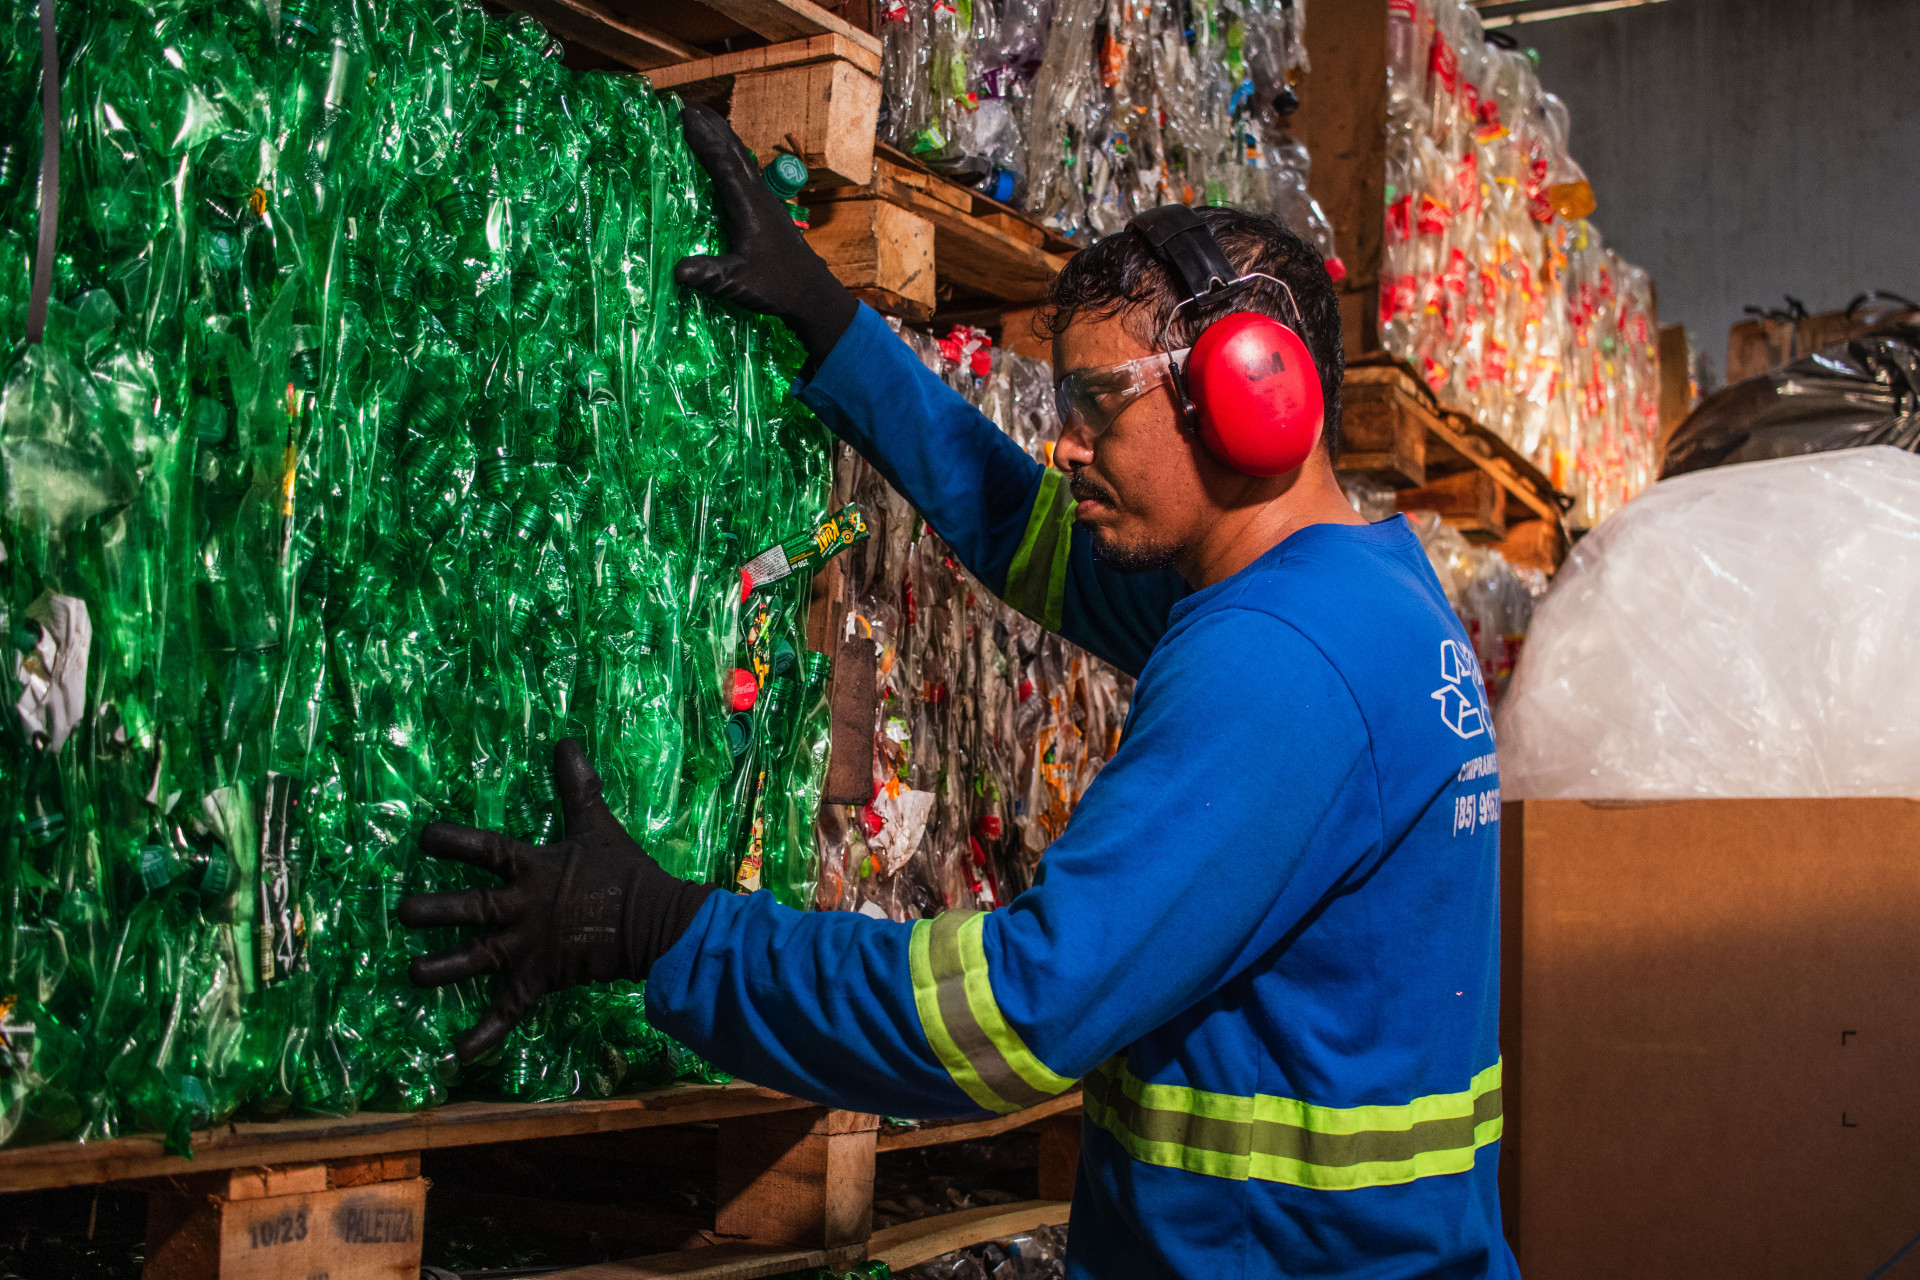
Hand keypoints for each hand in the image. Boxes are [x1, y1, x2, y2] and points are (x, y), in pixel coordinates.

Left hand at [399, 739, 717, 1061]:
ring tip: (412, 975)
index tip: (424, 838)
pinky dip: (485, 1033)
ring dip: (443, 969)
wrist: (657, 923)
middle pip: (470, 909)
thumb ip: (577, 787)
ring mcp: (529, 947)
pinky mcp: (540, 980)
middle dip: (433, 911)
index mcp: (533, 869)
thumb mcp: (598, 825)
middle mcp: (523, 909)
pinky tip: (456, 1054)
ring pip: (476, 959)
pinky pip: (509, 1011)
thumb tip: (566, 741)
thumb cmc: (624, 872)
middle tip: (401, 913)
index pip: (486, 850)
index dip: (454, 842)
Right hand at [672, 99, 858, 361]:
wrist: (812, 292)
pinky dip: (728, 154)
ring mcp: (764, 200)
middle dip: (710, 125)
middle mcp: (758, 195)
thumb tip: (677, 271)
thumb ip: (711, 275)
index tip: (683, 115)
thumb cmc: (779, 286)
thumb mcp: (740, 283)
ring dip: (721, 135)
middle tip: (685, 104)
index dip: (703, 138)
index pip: (724, 163)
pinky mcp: (766, 208)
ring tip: (700, 118)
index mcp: (750, 206)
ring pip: (741, 157)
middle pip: (734, 150)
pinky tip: (721, 155)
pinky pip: (744, 171)